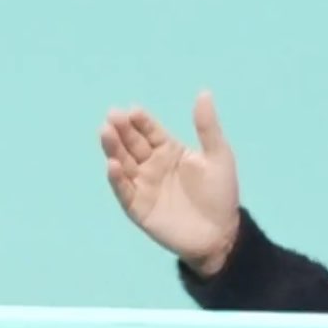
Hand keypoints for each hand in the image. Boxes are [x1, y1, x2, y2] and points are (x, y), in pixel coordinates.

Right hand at [100, 90, 241, 274]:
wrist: (221, 235)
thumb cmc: (220, 194)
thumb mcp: (218, 156)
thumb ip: (207, 127)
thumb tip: (203, 92)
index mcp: (168, 150)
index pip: (150, 130)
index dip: (141, 120)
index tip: (132, 110)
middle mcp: (151, 165)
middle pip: (132, 144)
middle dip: (121, 130)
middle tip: (112, 116)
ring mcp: (143, 186)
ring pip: (123, 164)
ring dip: (113, 149)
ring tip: (105, 132)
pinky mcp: (138, 208)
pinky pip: (125, 191)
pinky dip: (117, 179)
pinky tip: (113, 165)